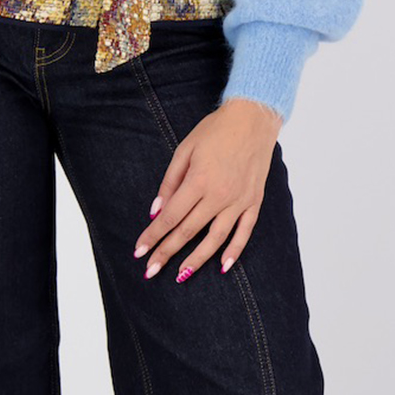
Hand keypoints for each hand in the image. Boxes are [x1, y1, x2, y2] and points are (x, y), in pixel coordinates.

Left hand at [133, 97, 280, 282]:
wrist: (253, 118)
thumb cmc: (215, 130)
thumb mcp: (184, 150)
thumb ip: (169, 183)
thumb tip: (156, 212)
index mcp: (199, 180)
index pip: (170, 217)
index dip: (153, 236)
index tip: (139, 251)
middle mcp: (219, 195)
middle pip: (188, 232)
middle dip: (167, 252)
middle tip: (151, 270)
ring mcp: (239, 200)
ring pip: (215, 239)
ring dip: (196, 260)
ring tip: (180, 276)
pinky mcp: (255, 201)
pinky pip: (244, 232)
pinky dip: (234, 251)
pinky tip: (222, 266)